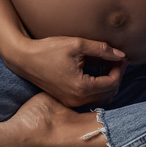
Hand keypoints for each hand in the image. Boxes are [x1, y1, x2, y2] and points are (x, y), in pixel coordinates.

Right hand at [8, 35, 128, 108]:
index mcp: (82, 87)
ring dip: (108, 82)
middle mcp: (78, 99)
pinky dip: (97, 86)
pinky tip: (95, 71)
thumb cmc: (48, 50)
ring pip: (100, 97)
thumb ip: (102, 50)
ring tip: (107, 64)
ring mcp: (71, 101)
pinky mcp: (66, 99)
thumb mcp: (77, 45)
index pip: (112, 82)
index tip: (121, 56)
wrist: (24, 58)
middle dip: (116, 75)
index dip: (120, 68)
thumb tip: (120, 55)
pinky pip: (90, 97)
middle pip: (109, 93)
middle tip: (117, 59)